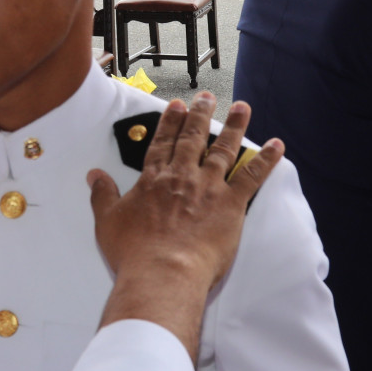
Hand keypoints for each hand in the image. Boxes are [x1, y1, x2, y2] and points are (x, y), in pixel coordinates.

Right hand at [89, 94, 283, 359]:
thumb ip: (102, 195)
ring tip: (242, 108)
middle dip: (201, 115)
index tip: (177, 106)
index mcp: (153, 180)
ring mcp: (208, 187)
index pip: (163, 144)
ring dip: (235, 127)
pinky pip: (252, 176)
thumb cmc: (134, 252)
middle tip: (207, 98)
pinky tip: (277, 146)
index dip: (170, 123)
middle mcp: (182, 176)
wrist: (162, 272)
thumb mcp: (108, 221)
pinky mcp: (230, 204)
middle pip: (193, 139)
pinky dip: (266, 160)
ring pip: (224, 149)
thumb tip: (94, 176)